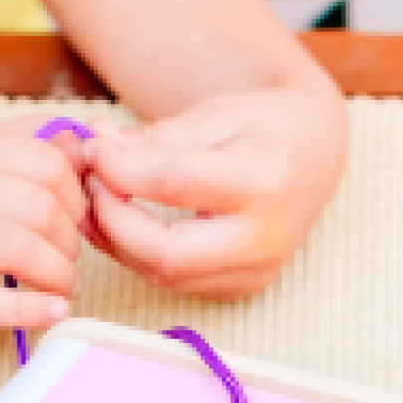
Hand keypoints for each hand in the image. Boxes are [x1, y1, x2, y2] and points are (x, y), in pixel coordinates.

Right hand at [0, 117, 88, 346]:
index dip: (77, 197)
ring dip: (59, 275)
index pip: (47, 162)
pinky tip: (55, 312)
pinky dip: (32, 310)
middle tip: (69, 259)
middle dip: (70, 239)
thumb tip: (87, 144)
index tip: (76, 221)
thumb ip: (32, 146)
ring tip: (64, 287)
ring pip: (19, 249)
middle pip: (38, 207)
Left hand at [84, 87, 347, 297]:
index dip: (120, 169)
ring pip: (163, 275)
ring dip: (117, 240)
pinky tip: (122, 222)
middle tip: (89, 184)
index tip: (93, 148)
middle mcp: (264, 238)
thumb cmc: (261, 127)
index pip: (174, 184)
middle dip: (112, 220)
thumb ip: (152, 138)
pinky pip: (174, 281)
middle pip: (167, 253)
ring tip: (99, 198)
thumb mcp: (212, 115)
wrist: (313, 158)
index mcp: (264, 180)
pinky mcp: (240, 288)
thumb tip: (94, 147)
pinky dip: (138, 254)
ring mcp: (254, 271)